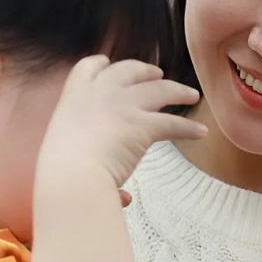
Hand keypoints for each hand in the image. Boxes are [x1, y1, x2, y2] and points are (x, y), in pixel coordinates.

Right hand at [38, 57, 204, 193]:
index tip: (107, 63)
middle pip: (127, 70)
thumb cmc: (60, 173)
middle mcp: (99, 94)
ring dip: (177, 90)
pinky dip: (189, 129)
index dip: (100, 65)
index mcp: (73, 98)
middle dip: (144, 70)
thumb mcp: (63, 155)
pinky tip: (201, 132)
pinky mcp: (142, 125)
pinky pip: (173, 124)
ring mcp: (122, 106)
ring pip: (158, 90)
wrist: (70, 177)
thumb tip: (124, 197)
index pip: (86, 68)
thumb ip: (91, 167)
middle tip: (157, 75)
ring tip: (190, 95)